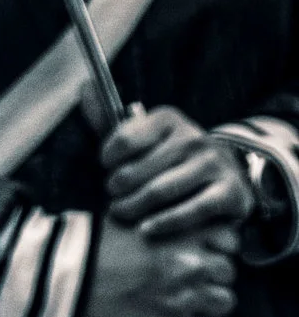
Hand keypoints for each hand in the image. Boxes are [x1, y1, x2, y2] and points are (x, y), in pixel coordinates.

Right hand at [80, 217, 237, 316]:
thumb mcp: (124, 218)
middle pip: (228, 272)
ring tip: (186, 301)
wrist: (64, 281)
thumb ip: (158, 218)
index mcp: (179, 235)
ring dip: (209, 302)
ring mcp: (185, 298)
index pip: (228, 239)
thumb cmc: (89, 248)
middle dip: (212, 275)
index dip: (217, 246)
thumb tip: (173, 219)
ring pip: (226, 302)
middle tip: (188, 279)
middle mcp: (190, 265)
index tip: (203, 250)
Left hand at [106, 105, 255, 242]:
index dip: (108, 157)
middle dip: (117, 188)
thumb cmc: (169, 157)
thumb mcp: (142, 135)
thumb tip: (84, 87)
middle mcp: (194, 138)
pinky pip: (191, 210)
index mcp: (168, 119)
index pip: (124, 138)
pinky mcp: (230, 192)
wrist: (225, 175)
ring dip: (134, 206)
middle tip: (112, 197)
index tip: (106, 167)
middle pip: (139, 170)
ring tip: (121, 212)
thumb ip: (109, 120)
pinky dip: (165, 222)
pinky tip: (147, 229)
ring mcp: (213, 164)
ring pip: (160, 191)